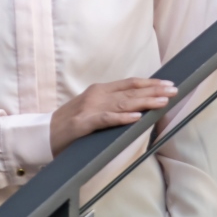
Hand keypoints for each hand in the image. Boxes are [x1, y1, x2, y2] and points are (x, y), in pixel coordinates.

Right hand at [50, 78, 175, 153]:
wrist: (43, 134)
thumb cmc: (69, 125)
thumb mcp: (91, 109)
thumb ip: (110, 105)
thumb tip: (135, 105)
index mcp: (99, 91)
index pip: (129, 84)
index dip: (149, 83)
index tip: (167, 83)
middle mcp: (96, 95)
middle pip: (130, 91)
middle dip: (154, 91)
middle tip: (173, 90)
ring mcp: (89, 108)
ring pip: (122, 103)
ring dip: (144, 102)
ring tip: (162, 102)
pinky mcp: (83, 123)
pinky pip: (106, 119)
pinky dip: (122, 118)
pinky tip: (137, 118)